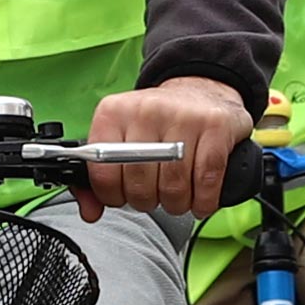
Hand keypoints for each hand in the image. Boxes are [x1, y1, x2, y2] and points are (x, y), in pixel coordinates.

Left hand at [80, 73, 249, 216]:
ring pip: (174, 187)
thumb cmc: (157, 124)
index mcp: (114, 112)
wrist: (201, 92)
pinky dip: (203, 200)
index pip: (103, 172)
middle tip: (154, 194)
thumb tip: (89, 212)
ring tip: (178, 196)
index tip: (123, 195)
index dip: (113, 196)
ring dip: (177, 204)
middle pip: (139, 184)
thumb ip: (99, 176)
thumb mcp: (120, 139)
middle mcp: (146, 109)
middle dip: (147, 201)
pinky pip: (206, 180)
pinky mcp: (215, 125)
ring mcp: (183, 116)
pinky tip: (200, 199)